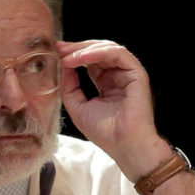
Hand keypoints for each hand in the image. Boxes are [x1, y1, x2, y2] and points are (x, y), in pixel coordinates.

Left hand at [58, 40, 170, 179]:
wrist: (124, 146)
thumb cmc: (105, 133)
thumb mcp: (77, 107)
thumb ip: (69, 86)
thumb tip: (63, 65)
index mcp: (108, 84)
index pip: (91, 61)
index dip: (74, 55)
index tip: (56, 52)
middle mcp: (119, 77)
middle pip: (99, 51)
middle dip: (78, 47)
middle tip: (60, 48)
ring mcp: (129, 75)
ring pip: (108, 48)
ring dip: (86, 49)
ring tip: (68, 55)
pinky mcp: (137, 75)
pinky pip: (118, 54)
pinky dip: (98, 52)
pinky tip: (82, 58)